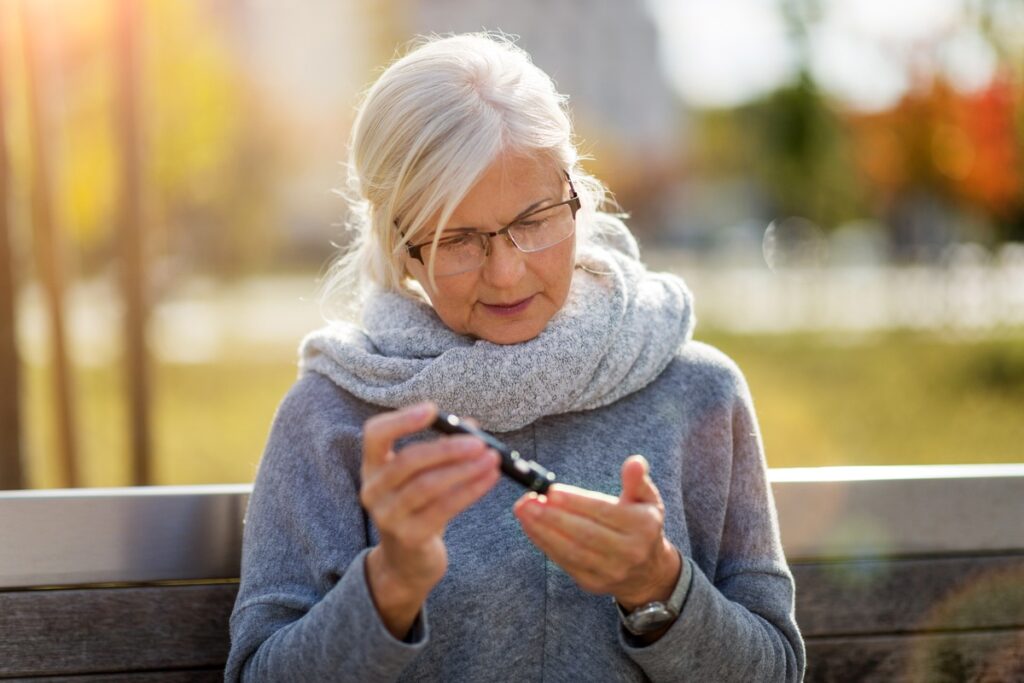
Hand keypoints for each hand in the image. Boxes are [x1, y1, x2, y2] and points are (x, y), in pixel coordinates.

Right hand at [360, 402, 499, 636]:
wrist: (407, 562)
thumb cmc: (418, 508)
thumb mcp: (422, 477)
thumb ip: (441, 449)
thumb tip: (471, 427)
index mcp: (373, 467)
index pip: (375, 434)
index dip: (402, 419)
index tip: (433, 409)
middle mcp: (373, 490)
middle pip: (407, 461)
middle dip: (447, 448)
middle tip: (480, 442)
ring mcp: (388, 516)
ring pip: (427, 486)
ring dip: (464, 470)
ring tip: (491, 459)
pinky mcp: (409, 537)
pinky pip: (442, 509)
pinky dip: (470, 491)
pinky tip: (489, 480)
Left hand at [513, 455, 680, 610]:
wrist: (648, 572)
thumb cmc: (641, 525)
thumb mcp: (647, 500)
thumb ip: (638, 480)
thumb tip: (634, 462)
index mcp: (643, 526)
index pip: (604, 512)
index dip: (576, 502)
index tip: (552, 491)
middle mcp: (629, 552)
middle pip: (585, 533)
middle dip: (553, 517)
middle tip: (528, 501)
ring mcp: (610, 571)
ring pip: (571, 550)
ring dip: (543, 531)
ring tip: (524, 511)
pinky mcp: (592, 583)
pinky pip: (564, 562)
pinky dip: (545, 544)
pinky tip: (530, 527)